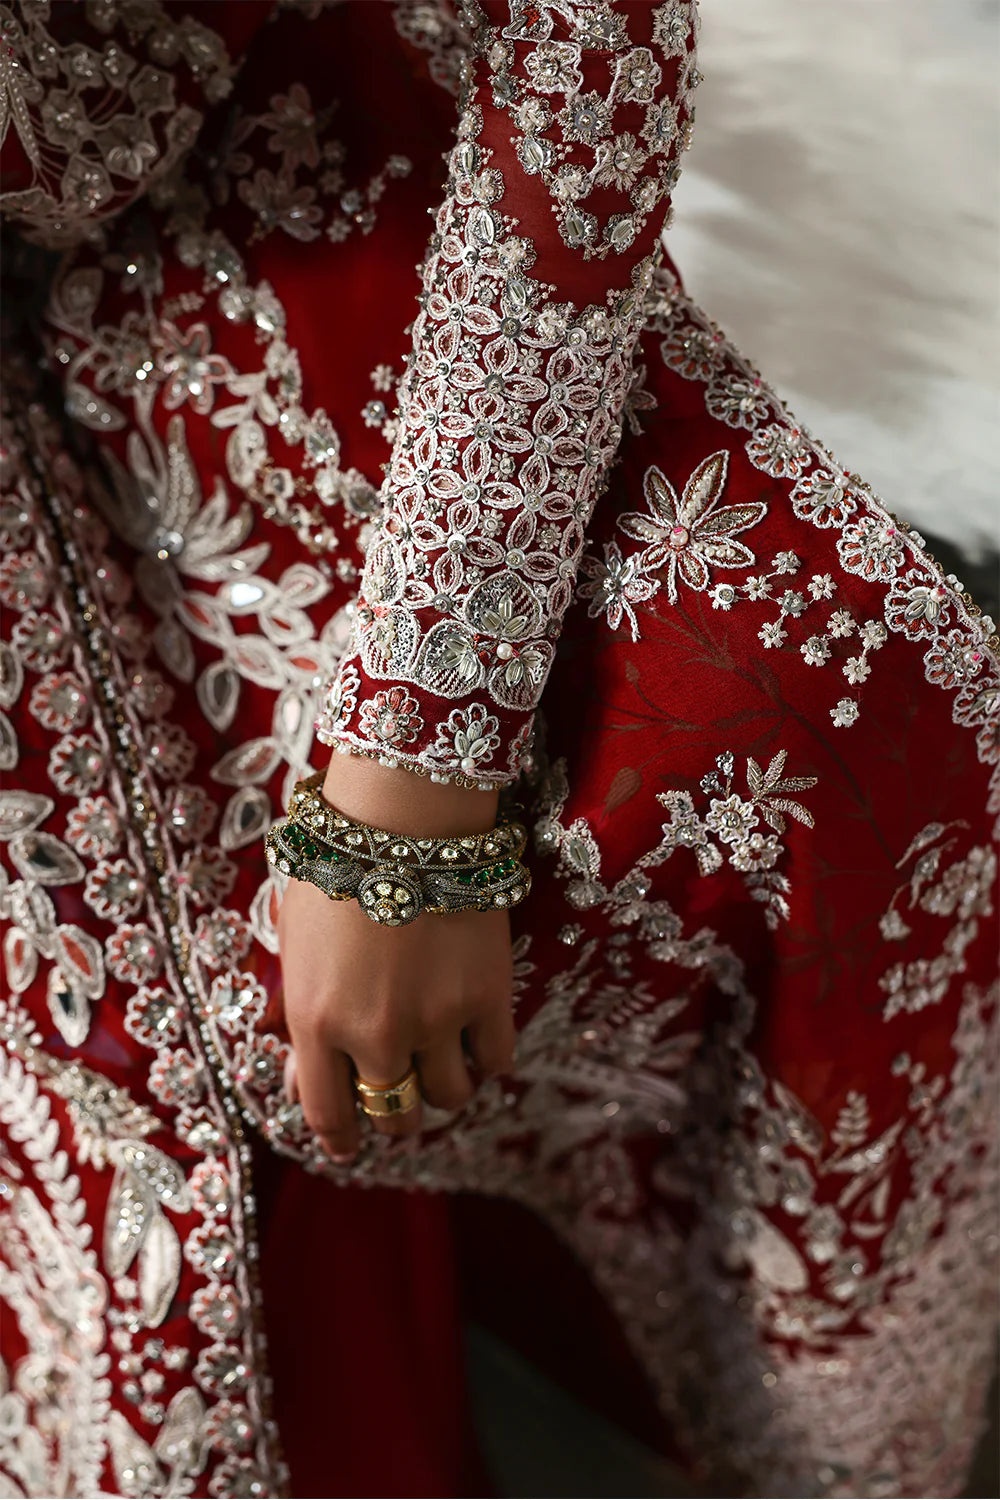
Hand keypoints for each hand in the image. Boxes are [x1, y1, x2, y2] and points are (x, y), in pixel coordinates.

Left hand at [276, 754, 515, 1160]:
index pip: (327, 1114)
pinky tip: (477, 1042)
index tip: (347, 1146)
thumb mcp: (294, 942)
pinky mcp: (488, 996)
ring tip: (439, 1068)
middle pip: (393, 1114)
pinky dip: (486, 1061)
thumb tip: (302, 1079)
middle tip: (397, 1097)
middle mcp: (375, 1032)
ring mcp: (437, 1019)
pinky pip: (495, 1061)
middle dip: (392, 1114)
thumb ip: (297, 1015)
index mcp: (316, 1020)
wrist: (405, 816)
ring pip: (448, 1097)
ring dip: (442, 1091)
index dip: (339, 1141)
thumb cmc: (337, 866)